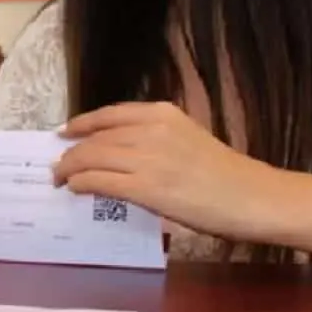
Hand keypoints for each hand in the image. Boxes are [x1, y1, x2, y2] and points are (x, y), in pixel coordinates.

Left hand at [52, 102, 285, 242]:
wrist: (252, 197)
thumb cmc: (226, 174)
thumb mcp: (187, 138)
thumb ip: (154, 139)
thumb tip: (119, 152)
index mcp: (162, 114)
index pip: (110, 114)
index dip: (82, 123)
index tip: (65, 132)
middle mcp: (151, 129)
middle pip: (96, 137)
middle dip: (72, 151)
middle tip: (58, 164)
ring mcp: (147, 158)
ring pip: (92, 157)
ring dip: (70, 168)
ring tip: (61, 178)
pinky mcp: (146, 187)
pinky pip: (100, 181)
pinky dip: (82, 184)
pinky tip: (75, 189)